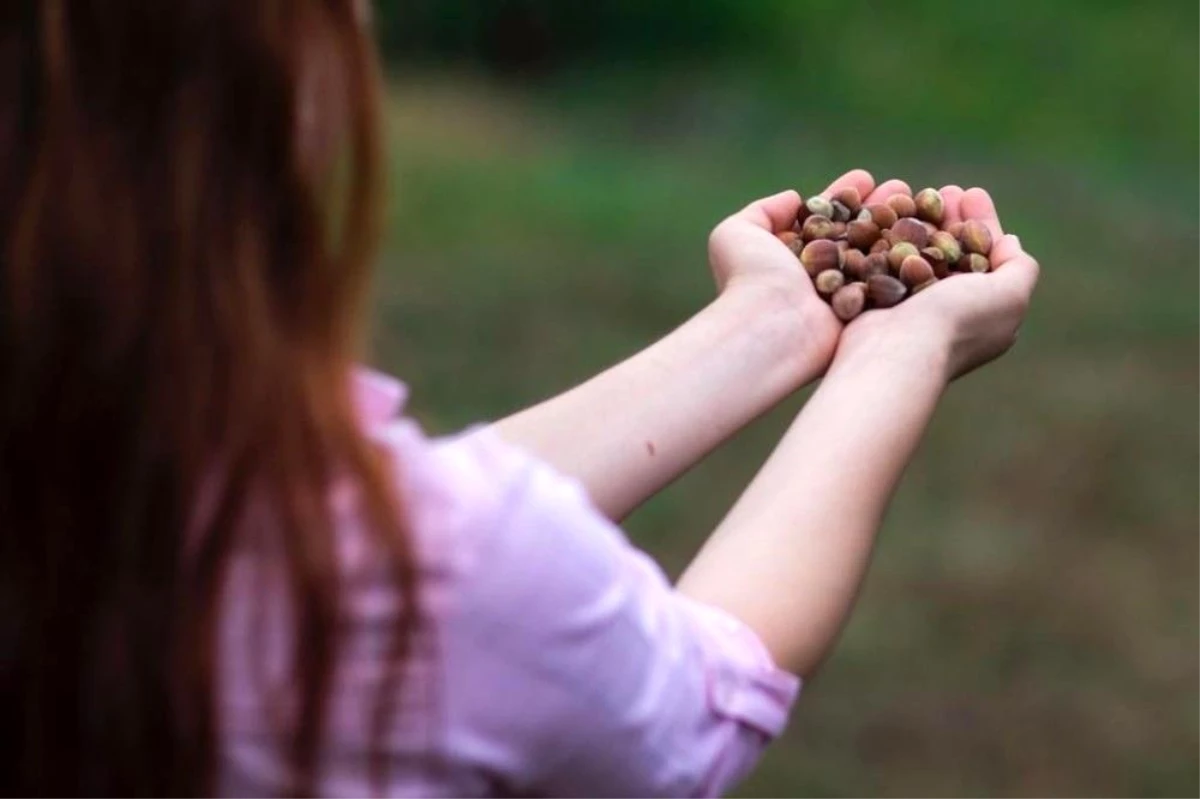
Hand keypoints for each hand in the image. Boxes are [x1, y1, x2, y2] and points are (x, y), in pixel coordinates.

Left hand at [707, 171, 914, 372]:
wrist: (770, 325)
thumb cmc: (750, 277)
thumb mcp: (735, 234)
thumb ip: (763, 211)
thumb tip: (794, 198)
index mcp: (794, 259)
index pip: (826, 220)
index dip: (845, 197)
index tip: (866, 177)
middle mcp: (821, 278)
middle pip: (857, 234)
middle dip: (879, 208)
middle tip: (901, 186)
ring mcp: (846, 296)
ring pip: (879, 254)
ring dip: (901, 227)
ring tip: (922, 200)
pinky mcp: (868, 314)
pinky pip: (894, 280)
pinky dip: (912, 256)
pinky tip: (931, 231)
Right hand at [836, 186, 1040, 380]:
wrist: (895, 351)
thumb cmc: (956, 323)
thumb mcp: (1010, 296)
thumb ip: (1020, 267)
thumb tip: (1010, 242)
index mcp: (984, 314)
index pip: (988, 257)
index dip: (983, 222)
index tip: (972, 193)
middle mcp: (949, 312)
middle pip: (953, 251)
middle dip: (951, 217)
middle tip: (944, 189)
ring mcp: (911, 308)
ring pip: (920, 253)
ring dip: (921, 222)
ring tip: (915, 193)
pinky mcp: (878, 304)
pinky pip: (888, 261)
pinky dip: (891, 236)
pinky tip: (889, 214)